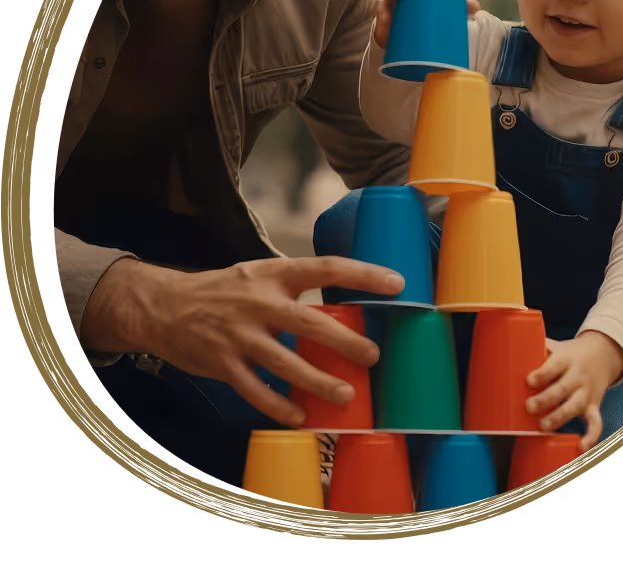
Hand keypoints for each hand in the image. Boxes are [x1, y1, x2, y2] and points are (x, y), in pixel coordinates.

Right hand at [80, 255, 405, 427]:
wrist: (164, 306)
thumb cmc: (222, 289)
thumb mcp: (258, 273)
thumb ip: (293, 285)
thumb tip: (340, 299)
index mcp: (273, 273)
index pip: (326, 267)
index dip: (363, 274)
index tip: (396, 283)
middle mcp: (259, 302)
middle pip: (310, 322)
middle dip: (346, 341)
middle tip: (373, 356)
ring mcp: (240, 335)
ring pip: (285, 363)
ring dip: (318, 382)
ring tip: (345, 395)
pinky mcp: (223, 364)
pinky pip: (255, 390)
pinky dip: (278, 406)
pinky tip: (299, 417)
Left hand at [525, 331, 622, 452]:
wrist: (603, 354)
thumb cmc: (571, 353)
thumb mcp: (557, 347)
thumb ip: (538, 350)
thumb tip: (510, 351)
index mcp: (566, 359)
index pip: (554, 366)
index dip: (542, 374)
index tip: (529, 381)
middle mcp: (577, 377)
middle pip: (562, 388)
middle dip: (546, 399)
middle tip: (529, 407)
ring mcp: (586, 393)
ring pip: (575, 406)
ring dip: (559, 418)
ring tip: (543, 426)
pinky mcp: (594, 406)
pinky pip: (595, 423)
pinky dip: (591, 437)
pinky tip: (581, 448)